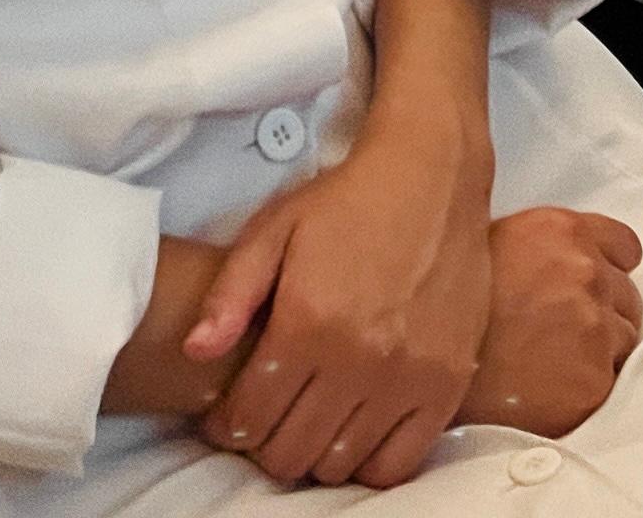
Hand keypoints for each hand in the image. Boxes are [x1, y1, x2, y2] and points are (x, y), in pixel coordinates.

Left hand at [188, 110, 495, 486]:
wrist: (433, 177)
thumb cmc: (348, 202)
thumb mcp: (273, 230)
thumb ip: (229, 294)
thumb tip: (195, 350)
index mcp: (308, 321)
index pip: (250, 417)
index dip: (226, 427)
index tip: (224, 417)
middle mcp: (359, 359)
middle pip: (290, 453)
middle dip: (263, 446)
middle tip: (262, 421)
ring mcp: (407, 378)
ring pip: (339, 465)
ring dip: (312, 455)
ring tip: (304, 422)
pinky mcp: (447, 385)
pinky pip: (398, 463)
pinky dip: (366, 464)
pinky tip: (352, 435)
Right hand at [454, 210, 642, 442]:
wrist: (427, 376)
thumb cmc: (446, 312)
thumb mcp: (485, 250)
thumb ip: (539, 248)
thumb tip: (558, 258)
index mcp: (560, 231)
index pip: (624, 245)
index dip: (609, 268)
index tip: (596, 286)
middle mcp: (584, 272)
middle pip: (626, 296)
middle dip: (604, 314)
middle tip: (562, 334)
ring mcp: (594, 326)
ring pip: (624, 342)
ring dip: (599, 352)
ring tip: (552, 363)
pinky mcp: (595, 379)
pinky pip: (610, 384)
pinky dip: (588, 389)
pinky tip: (549, 388)